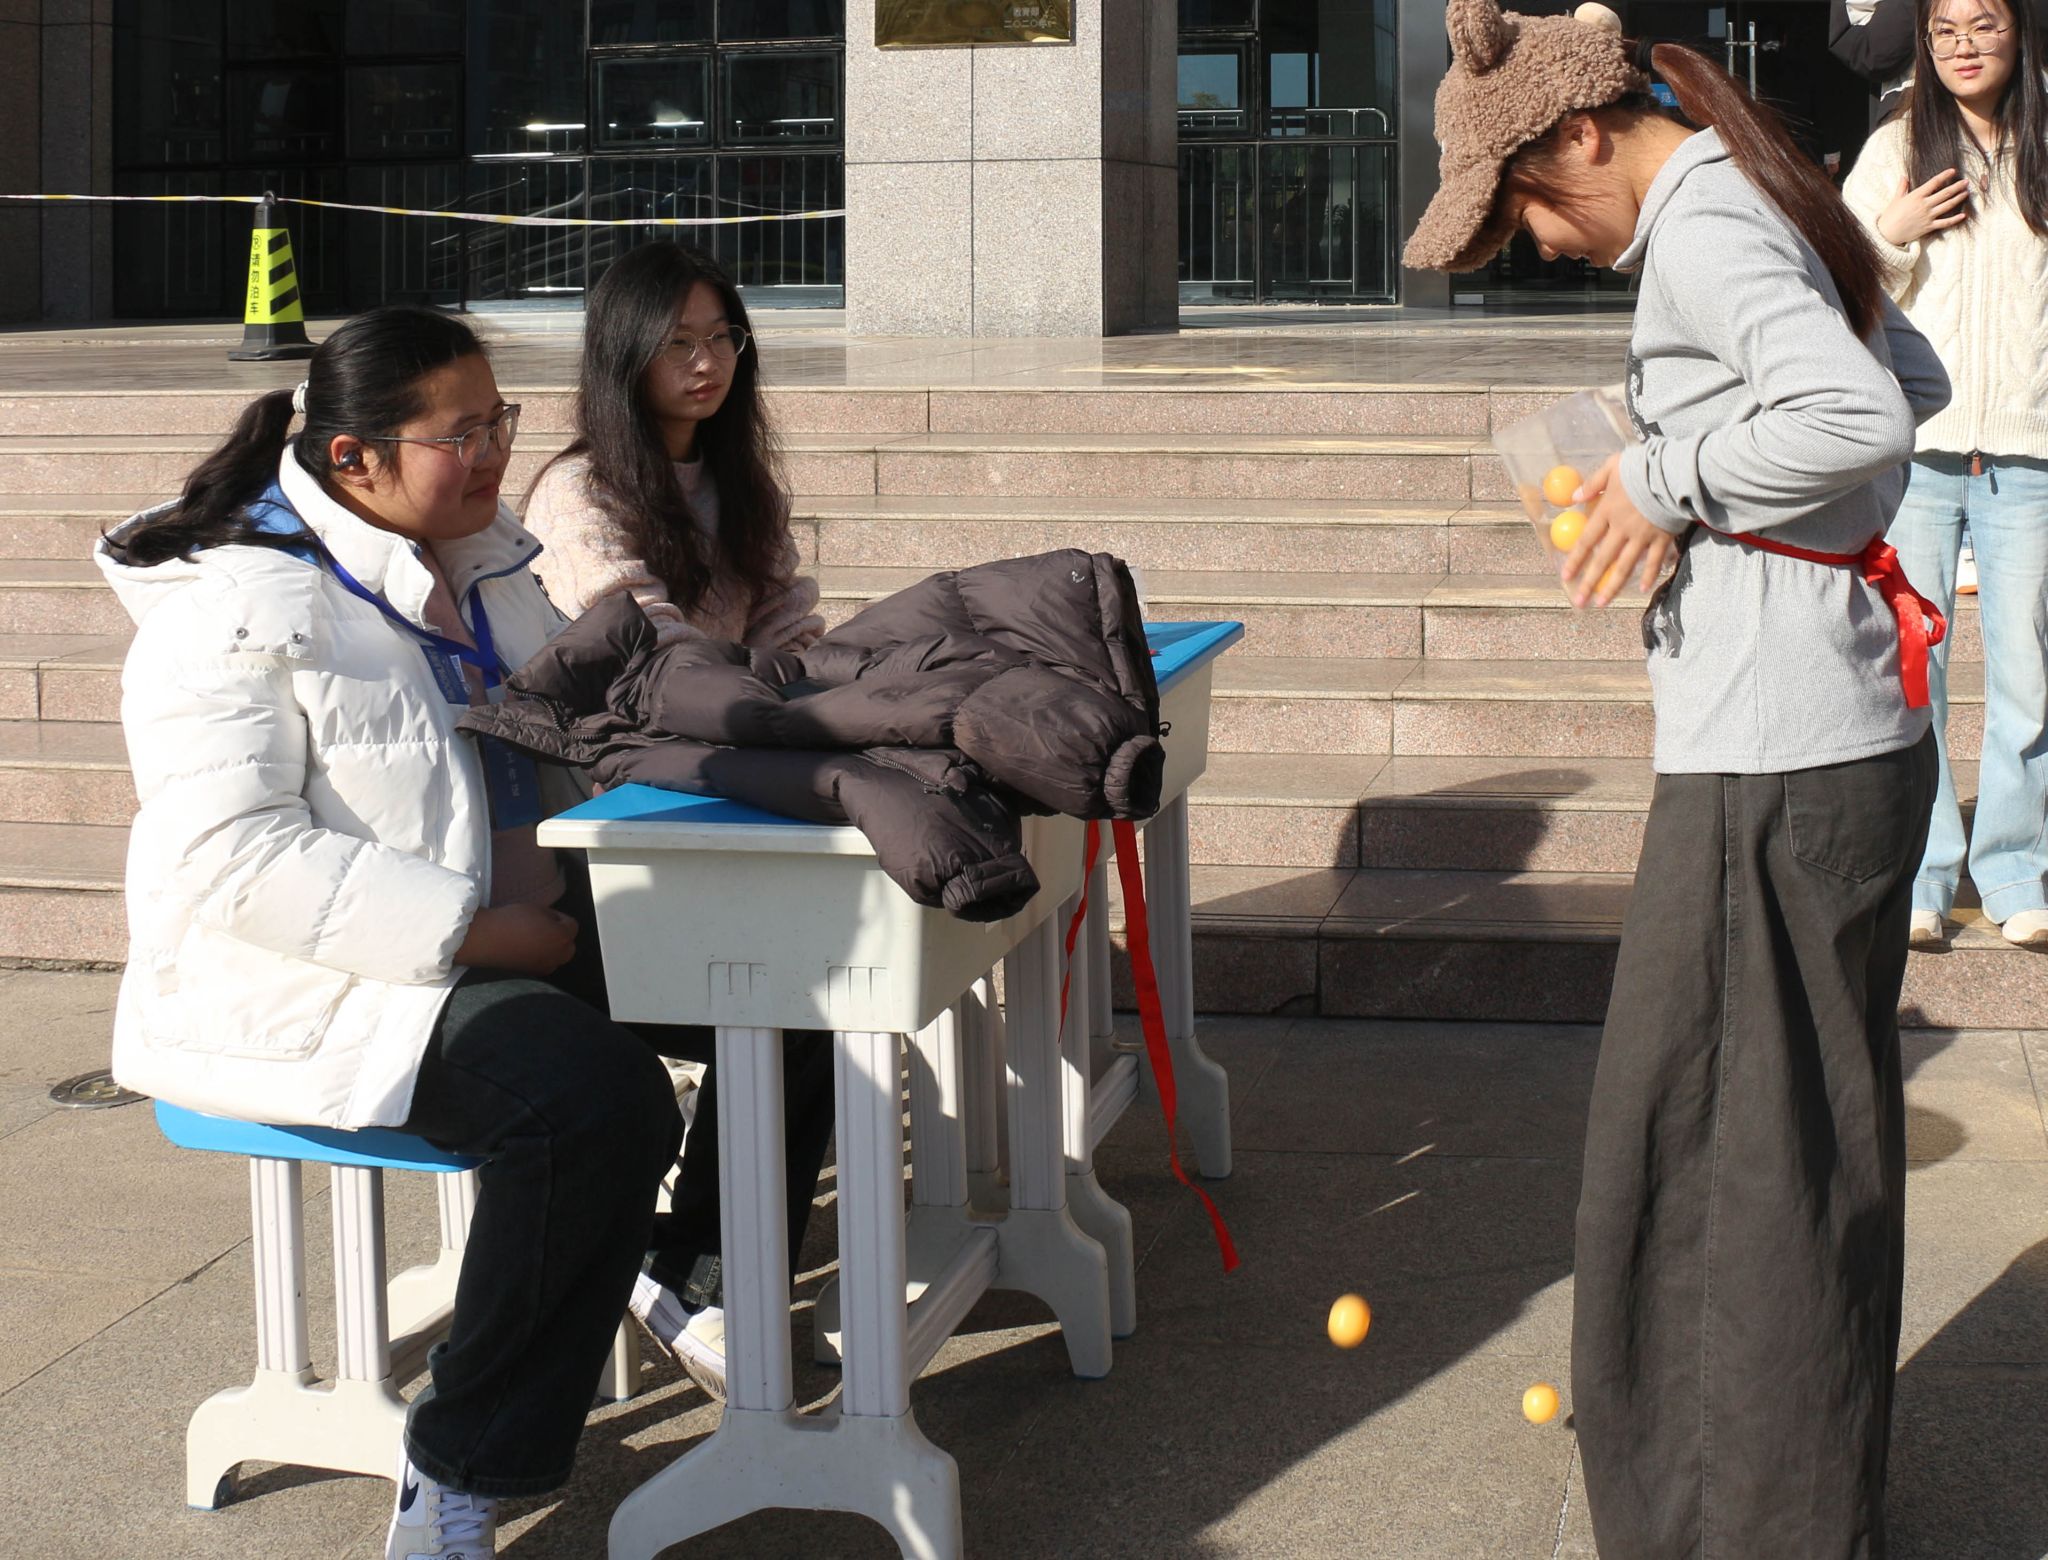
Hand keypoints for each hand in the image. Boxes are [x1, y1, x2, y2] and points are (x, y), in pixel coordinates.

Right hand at [454, 904, 579, 975]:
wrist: (485, 939)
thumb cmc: (510, 920)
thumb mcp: (537, 909)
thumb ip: (552, 917)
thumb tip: (556, 924)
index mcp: (562, 937)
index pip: (572, 926)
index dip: (559, 918)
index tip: (544, 915)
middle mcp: (558, 956)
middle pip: (568, 945)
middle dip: (560, 936)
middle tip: (541, 927)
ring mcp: (545, 967)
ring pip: (557, 957)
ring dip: (551, 948)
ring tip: (532, 939)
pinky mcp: (532, 975)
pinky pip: (544, 964)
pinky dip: (539, 957)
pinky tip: (525, 949)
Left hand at [1560, 456, 1678, 608]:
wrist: (1675, 471)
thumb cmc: (1642, 466)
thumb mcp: (1612, 467)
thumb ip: (1592, 483)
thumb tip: (1572, 498)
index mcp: (1608, 511)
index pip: (1586, 541)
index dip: (1575, 560)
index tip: (1565, 576)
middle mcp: (1622, 528)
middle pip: (1602, 560)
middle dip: (1588, 582)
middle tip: (1578, 601)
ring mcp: (1643, 535)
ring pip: (1625, 566)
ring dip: (1612, 586)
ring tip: (1601, 603)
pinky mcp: (1663, 538)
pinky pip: (1653, 561)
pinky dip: (1648, 575)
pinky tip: (1641, 589)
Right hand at [1876, 169, 1969, 246]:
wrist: (1887, 234)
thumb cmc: (1890, 216)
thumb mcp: (1896, 199)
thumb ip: (1902, 187)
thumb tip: (1904, 176)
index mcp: (1916, 196)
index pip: (1934, 182)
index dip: (1944, 176)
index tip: (1952, 171)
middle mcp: (1925, 205)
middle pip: (1945, 193)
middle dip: (1957, 186)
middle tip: (1966, 182)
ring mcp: (1928, 216)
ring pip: (1947, 205)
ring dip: (1958, 198)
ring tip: (1966, 193)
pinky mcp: (1929, 226)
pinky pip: (1945, 223)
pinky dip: (1954, 220)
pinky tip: (1963, 215)